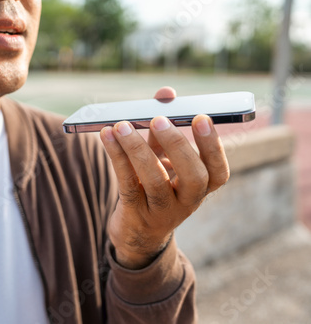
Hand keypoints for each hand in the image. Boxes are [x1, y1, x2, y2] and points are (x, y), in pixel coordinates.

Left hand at [100, 87, 229, 268]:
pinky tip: (107, 136)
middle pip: (194, 177)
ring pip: (155, 181)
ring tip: (121, 125)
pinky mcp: (135, 213)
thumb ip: (163, 129)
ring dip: (137, 149)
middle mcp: (187, 202)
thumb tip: (166, 94)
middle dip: (177, 146)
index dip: (212, 146)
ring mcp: (161, 211)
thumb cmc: (154, 187)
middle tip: (159, 120)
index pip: (219, 171)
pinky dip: (116, 157)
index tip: (201, 118)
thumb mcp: (162, 160)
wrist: (138, 232)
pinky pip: (127, 183)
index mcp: (201, 188)